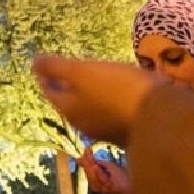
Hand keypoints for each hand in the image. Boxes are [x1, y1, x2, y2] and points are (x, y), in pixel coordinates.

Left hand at [32, 56, 156, 147]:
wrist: (161, 116)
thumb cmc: (116, 89)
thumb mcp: (81, 73)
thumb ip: (56, 68)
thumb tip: (33, 63)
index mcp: (69, 110)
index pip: (50, 92)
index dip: (45, 77)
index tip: (43, 65)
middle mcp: (84, 123)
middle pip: (68, 102)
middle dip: (64, 86)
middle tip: (64, 70)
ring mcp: (106, 129)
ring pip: (89, 107)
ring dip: (86, 93)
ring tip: (90, 77)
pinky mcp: (127, 130)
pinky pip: (109, 110)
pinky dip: (106, 98)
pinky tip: (116, 89)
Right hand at [78, 147, 133, 193]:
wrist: (132, 189)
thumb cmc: (120, 177)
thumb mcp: (107, 166)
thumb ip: (96, 162)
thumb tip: (83, 156)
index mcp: (94, 180)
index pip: (87, 168)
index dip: (85, 159)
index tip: (86, 148)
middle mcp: (96, 185)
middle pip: (88, 172)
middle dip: (86, 160)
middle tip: (86, 150)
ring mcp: (103, 188)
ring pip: (93, 177)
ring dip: (90, 166)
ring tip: (89, 156)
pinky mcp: (110, 188)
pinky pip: (102, 181)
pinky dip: (98, 173)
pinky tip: (95, 166)